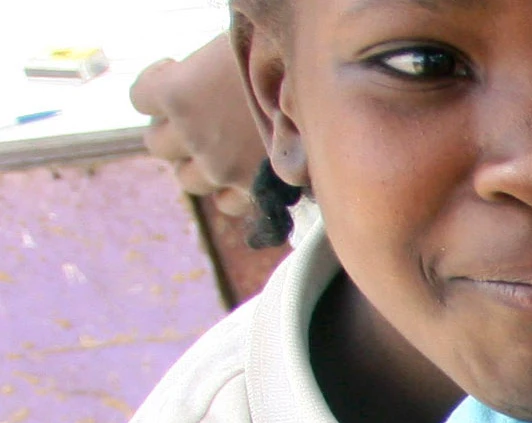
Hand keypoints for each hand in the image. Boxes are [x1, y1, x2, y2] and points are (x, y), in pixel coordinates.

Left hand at [131, 34, 266, 220]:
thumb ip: (206, 71)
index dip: (156, 82)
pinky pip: (226, 204)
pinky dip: (230, 192)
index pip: (139, 97)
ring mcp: (220, 167)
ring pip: (187, 179)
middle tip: (200, 116)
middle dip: (175, 131)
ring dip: (198, 165)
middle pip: (158, 144)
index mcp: (176, 92)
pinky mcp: (252, 190)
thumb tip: (204, 77)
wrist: (332, 92)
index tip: (176, 72)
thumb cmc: (281, 56)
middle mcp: (191, 134)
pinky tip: (245, 174)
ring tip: (223, 148)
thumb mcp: (234, 49)